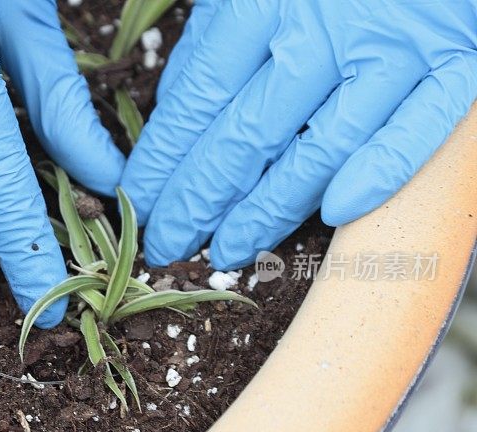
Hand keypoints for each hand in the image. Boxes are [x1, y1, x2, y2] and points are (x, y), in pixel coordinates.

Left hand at [121, 0, 476, 269]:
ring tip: (225, 249)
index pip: (197, 101)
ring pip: (318, 151)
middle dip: (197, 200)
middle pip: (245, 137)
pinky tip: (332, 215)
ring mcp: (391, 50)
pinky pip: (414, 131)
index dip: (162, 161)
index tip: (139, 202)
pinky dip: (376, 175)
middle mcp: (322, 30)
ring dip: (266, 211)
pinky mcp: (454, 64)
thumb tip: (176, 105)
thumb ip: (213, 37)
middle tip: (167, 243)